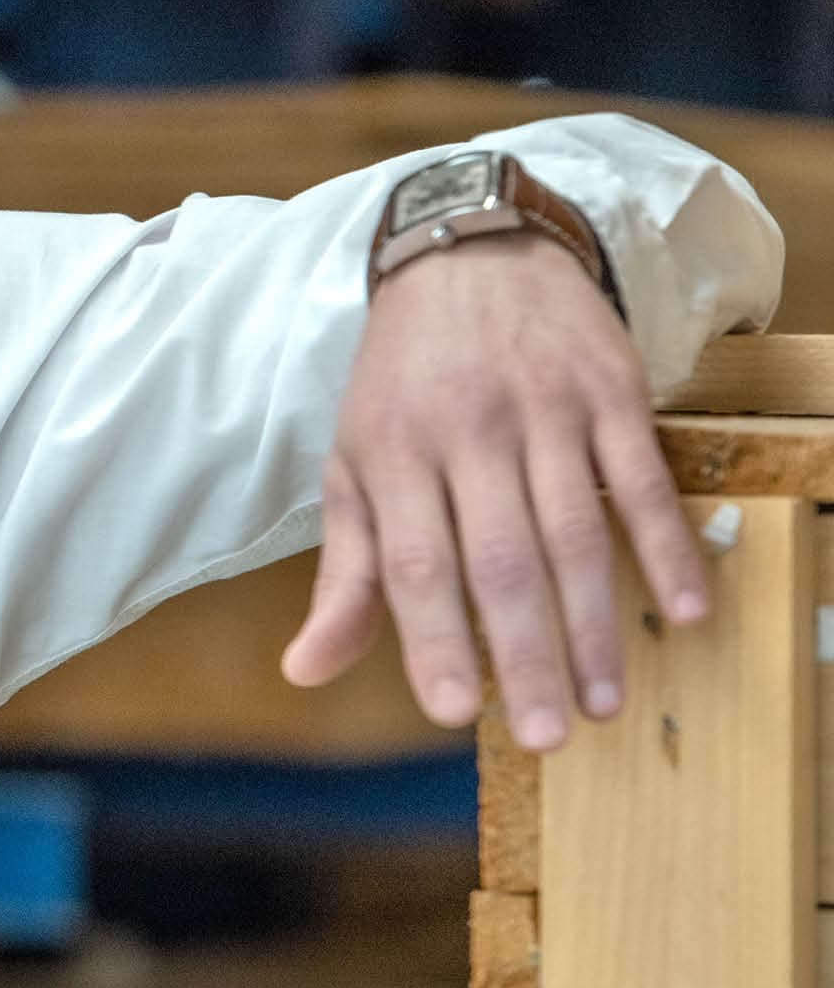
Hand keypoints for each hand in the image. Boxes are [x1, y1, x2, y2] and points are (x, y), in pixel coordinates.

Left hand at [278, 230, 702, 752]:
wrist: (466, 252)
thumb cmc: (402, 380)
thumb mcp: (353, 462)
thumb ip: (346, 572)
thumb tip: (304, 670)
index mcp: (391, 453)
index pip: (414, 563)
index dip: (434, 639)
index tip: (455, 711)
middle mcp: (464, 431)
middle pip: (500, 559)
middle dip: (526, 654)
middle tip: (552, 734)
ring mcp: (541, 408)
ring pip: (574, 529)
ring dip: (596, 623)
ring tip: (606, 698)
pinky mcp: (607, 388)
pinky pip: (643, 477)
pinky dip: (665, 547)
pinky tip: (683, 611)